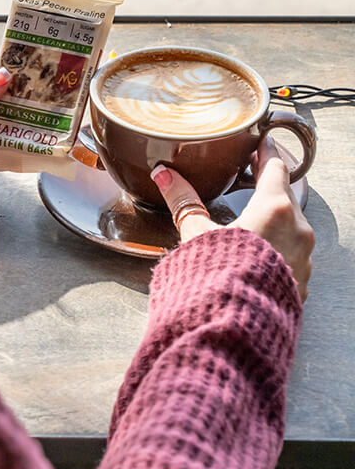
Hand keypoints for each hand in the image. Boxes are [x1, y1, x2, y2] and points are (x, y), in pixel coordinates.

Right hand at [151, 137, 314, 299]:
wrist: (234, 327)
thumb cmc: (217, 278)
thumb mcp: (195, 235)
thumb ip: (183, 202)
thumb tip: (164, 174)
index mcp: (274, 209)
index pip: (275, 166)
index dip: (266, 151)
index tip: (260, 141)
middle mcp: (297, 230)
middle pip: (286, 195)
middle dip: (269, 185)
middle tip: (252, 177)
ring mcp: (303, 258)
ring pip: (292, 227)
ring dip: (274, 219)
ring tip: (251, 219)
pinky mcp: (300, 283)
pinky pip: (292, 255)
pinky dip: (276, 247)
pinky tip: (256, 254)